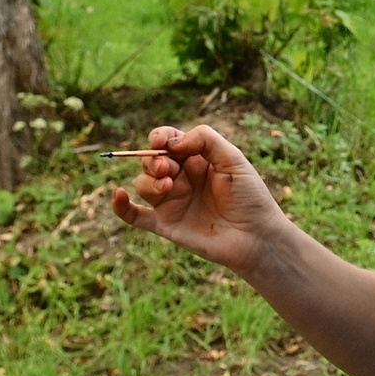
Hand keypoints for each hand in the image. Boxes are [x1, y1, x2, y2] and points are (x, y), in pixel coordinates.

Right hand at [108, 125, 294, 277]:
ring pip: (142, 184)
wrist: (256, 237)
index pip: (168, 142)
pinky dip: (121, 207)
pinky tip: (117, 195)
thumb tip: (171, 143)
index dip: (159, 138)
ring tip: (168, 186)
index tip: (160, 142)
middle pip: (151, 162)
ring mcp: (172, 202)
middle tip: (169, 169)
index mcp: (196, 160)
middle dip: (153, 161)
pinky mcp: (166, 225)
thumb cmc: (250, 197)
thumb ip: (204, 140)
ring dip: (148, 182)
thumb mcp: (232, 159)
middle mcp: (181, 179)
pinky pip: (135, 216)